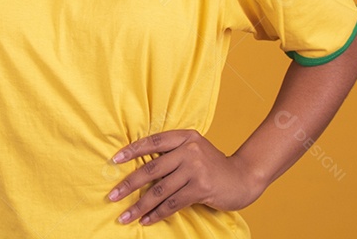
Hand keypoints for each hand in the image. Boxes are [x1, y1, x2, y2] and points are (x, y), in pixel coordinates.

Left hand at [107, 129, 263, 225]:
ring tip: (125, 216)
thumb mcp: (195, 149)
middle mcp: (189, 150)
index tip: (113, 160)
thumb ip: (172, 152)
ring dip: (140, 205)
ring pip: (160, 190)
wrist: (243, 177)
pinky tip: (146, 219)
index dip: (132, 150)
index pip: (153, 141)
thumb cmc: (213, 165)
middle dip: (128, 184)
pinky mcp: (201, 188)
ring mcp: (195, 169)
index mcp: (185, 136)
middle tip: (112, 195)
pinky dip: (157, 213)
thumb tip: (140, 165)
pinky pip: (173, 203)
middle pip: (151, 169)